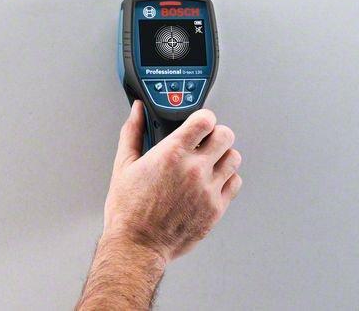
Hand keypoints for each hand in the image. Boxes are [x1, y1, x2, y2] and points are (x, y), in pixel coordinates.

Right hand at [103, 101, 242, 262]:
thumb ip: (132, 132)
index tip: (199, 122)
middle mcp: (194, 169)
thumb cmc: (128, 211)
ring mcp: (207, 190)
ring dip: (223, 156)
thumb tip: (137, 112)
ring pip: (234, 157)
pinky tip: (212, 181)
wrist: (137, 247)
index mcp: (172, 154)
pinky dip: (227, 179)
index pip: (205, 119)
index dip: (203, 117)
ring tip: (210, 162)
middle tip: (205, 141)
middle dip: (215, 134)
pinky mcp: (215, 209)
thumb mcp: (123, 166)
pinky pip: (235, 183)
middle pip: (225, 135)